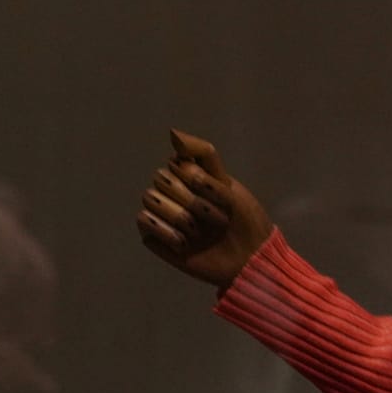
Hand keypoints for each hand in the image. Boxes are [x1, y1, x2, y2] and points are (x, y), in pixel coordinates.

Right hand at [135, 129, 273, 288]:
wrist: (248, 260)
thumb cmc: (244, 221)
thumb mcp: (228, 182)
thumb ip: (202, 154)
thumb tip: (172, 132)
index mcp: (189, 175)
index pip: (177, 163)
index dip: (199, 181)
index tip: (223, 198)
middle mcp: (173, 191)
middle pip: (161, 179)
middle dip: (192, 200)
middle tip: (216, 219)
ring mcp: (163, 213)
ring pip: (150, 198)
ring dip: (180, 216)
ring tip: (198, 232)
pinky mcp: (155, 236)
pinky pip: (143, 220)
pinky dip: (165, 231)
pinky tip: (184, 243)